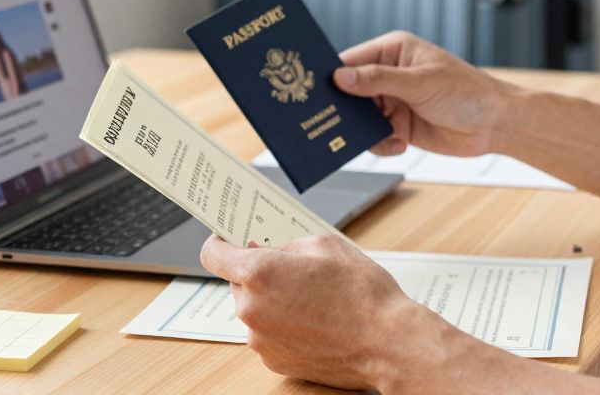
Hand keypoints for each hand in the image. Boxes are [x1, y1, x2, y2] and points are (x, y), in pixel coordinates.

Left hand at [199, 234, 442, 390]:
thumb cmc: (361, 292)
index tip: (227, 239)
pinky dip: (283, 324)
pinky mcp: (273, 361)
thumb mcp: (325, 244)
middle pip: (237, 282)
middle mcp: (251, 309)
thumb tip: (268, 249)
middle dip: (259, 272)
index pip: (213, 254)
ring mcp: (260, 340)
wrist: (386, 342)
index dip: (219, 242)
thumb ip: (286, 244)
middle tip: (295, 269)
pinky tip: (314, 320)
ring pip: (254, 308)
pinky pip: (268, 333)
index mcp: (259, 273)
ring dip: (272, 300)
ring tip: (313, 299)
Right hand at [334, 31, 514, 157]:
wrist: (495, 125)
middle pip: (350, 92)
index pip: (351, 60)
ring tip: (378, 136)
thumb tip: (341, 77)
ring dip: (364, 131)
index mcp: (393, 52)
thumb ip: (378, 80)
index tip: (313, 90)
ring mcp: (394, 102)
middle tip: (334, 122)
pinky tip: (400, 144)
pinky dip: (381, 144)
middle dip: (345, 109)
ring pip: (360, 118)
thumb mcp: (420, 83)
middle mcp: (390, 75)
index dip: (332, 75)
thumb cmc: (468, 92)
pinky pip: (375, 137)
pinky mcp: (400, 126)